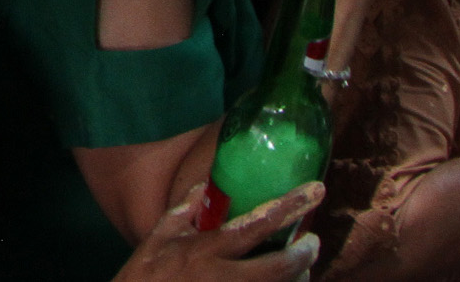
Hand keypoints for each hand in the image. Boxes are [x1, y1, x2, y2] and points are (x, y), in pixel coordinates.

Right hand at [107, 184, 320, 281]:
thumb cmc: (145, 278)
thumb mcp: (157, 240)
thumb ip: (183, 212)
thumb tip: (204, 186)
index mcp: (204, 250)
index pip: (255, 224)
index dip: (289, 206)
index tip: (315, 190)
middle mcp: (222, 276)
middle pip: (279, 266)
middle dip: (304, 253)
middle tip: (313, 241)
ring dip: (298, 276)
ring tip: (301, 265)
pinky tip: (284, 281)